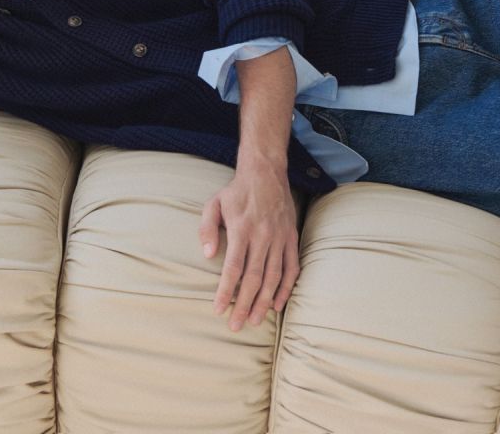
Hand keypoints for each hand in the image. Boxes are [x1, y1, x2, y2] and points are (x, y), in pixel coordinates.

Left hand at [199, 161, 299, 331]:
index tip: (219, 309)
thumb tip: (207, 254)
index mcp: (242, 229)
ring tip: (254, 321)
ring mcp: (280, 238)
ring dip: (265, 301)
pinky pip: (291, 268)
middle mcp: (263, 236)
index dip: (226, 290)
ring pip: (274, 276)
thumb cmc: (236, 192)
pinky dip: (286, 288)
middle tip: (235, 326)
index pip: (233, 267)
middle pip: (254, 278)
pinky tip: (278, 304)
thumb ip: (207, 229)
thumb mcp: (213, 204)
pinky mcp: (291, 238)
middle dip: (244, 304)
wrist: (266, 173)